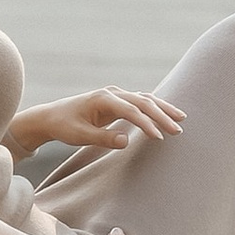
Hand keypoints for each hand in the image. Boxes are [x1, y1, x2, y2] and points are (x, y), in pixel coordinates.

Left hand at [16, 85, 184, 157]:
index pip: (130, 110)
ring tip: (181, 119)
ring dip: (163, 108)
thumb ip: (103, 138)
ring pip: (145, 99)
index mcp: (103, 99)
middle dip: (162, 115)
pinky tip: (168, 114)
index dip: (146, 123)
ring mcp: (116, 95)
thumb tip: (126, 141)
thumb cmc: (65, 126)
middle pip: (143, 101)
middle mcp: (112, 93)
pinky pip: (141, 102)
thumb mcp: (80, 135)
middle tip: (178, 130)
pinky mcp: (118, 101)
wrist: (53, 116)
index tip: (159, 137)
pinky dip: (155, 108)